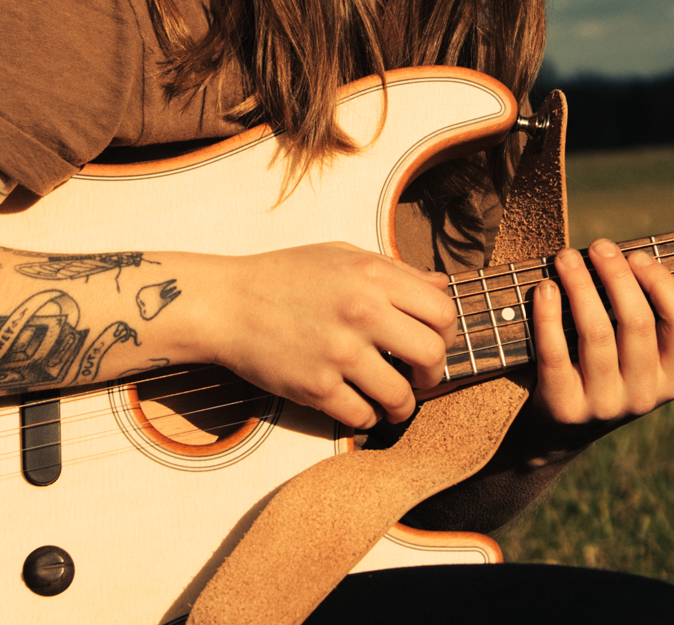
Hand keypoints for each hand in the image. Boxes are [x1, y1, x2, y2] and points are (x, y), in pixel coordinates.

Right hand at [197, 243, 457, 428]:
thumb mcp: (342, 256)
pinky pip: (362, 417)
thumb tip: (441, 286)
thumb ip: (394, 270)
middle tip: (420, 378)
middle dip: (433, 374)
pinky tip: (358, 407)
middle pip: (432, 354)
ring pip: (401, 396)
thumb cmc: (284, 277)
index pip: (443, 312)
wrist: (227, 303)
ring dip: (402, 405)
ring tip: (393, 402)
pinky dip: (367, 418)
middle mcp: (362, 312)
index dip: (447, 334)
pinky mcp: (316, 387)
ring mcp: (339, 352)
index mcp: (372, 276)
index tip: (434, 344)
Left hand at [528, 238, 673, 440]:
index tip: (637, 255)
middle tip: (599, 246)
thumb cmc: (600, 370)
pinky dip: (548, 314)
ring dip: (580, 286)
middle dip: (616, 275)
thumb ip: (640, 315)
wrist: (559, 431)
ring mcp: (605, 405)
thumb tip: (623, 255)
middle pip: (636, 321)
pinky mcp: (565, 408)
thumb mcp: (634, 355)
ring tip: (566, 257)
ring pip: (596, 332)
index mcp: (673, 378)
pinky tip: (544, 288)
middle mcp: (644, 396)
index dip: (662, 283)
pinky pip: (555, 352)